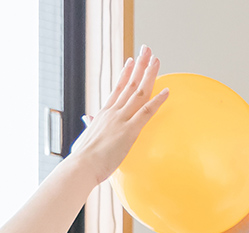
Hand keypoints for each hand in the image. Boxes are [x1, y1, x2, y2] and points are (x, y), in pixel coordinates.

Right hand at [70, 46, 168, 185]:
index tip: (132, 61)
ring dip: (149, 75)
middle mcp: (113, 112)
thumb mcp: (86, 137)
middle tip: (147, 50)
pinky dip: (157, 101)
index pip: (117, 89)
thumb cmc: (82, 158)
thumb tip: (87, 118)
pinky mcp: (129, 131)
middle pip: (129, 84)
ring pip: (139, 92)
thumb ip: (89, 126)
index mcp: (103, 114)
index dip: (126, 74)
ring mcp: (121, 120)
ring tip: (157, 60)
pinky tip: (167, 91)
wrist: (81, 166)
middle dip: (140, 66)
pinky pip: (146, 112)